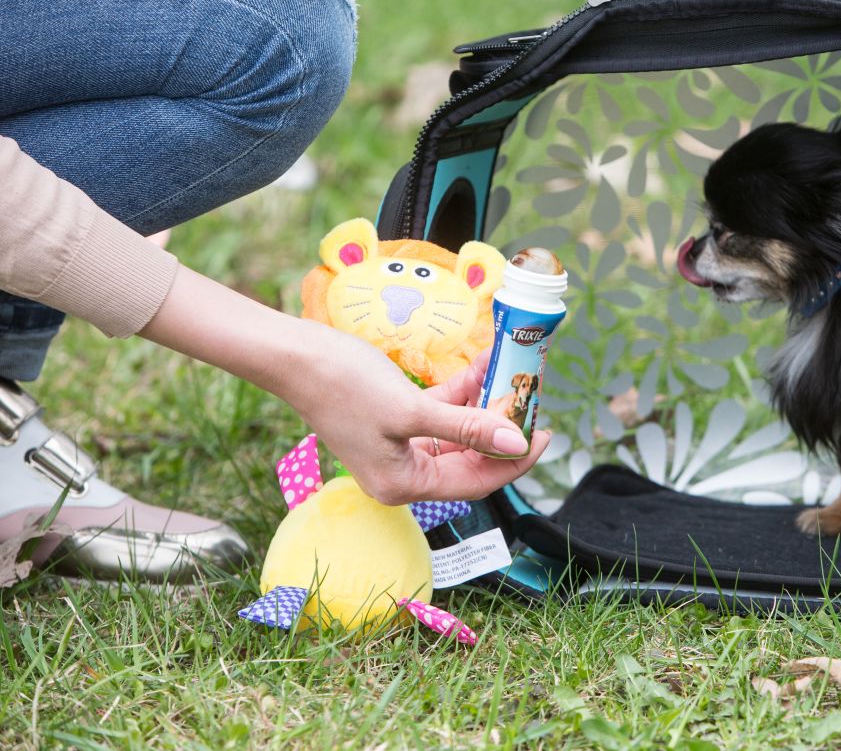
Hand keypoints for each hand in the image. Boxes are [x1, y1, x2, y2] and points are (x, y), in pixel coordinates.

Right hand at [285, 331, 548, 504]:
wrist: (295, 355)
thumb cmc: (343, 385)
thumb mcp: (412, 410)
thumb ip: (467, 428)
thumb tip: (516, 443)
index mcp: (404, 484)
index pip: (476, 482)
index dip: (514, 460)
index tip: (545, 433)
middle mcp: (404, 472)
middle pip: (471, 458)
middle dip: (503, 427)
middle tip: (532, 398)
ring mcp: (400, 446)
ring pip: (460, 431)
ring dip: (485, 402)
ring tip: (513, 374)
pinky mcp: (397, 419)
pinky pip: (442, 411)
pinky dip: (463, 390)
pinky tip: (484, 363)